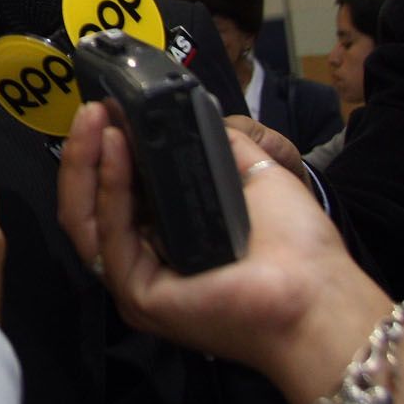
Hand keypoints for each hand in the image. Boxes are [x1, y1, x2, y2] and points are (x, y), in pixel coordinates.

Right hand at [57, 102, 387, 380]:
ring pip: (85, 220)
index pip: (114, 194)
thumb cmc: (296, 245)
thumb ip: (216, 146)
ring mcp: (135, 283)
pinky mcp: (138, 295)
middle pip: (88, 205)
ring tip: (94, 118)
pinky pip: (112, 236)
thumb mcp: (252, 176)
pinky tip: (117, 147)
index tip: (107, 108)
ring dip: (86, 163)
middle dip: (84, 152)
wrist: (320, 293)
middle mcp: (142, 261)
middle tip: (91, 107)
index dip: (104, 152)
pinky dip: (109, 187)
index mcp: (164, 239)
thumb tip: (187, 109)